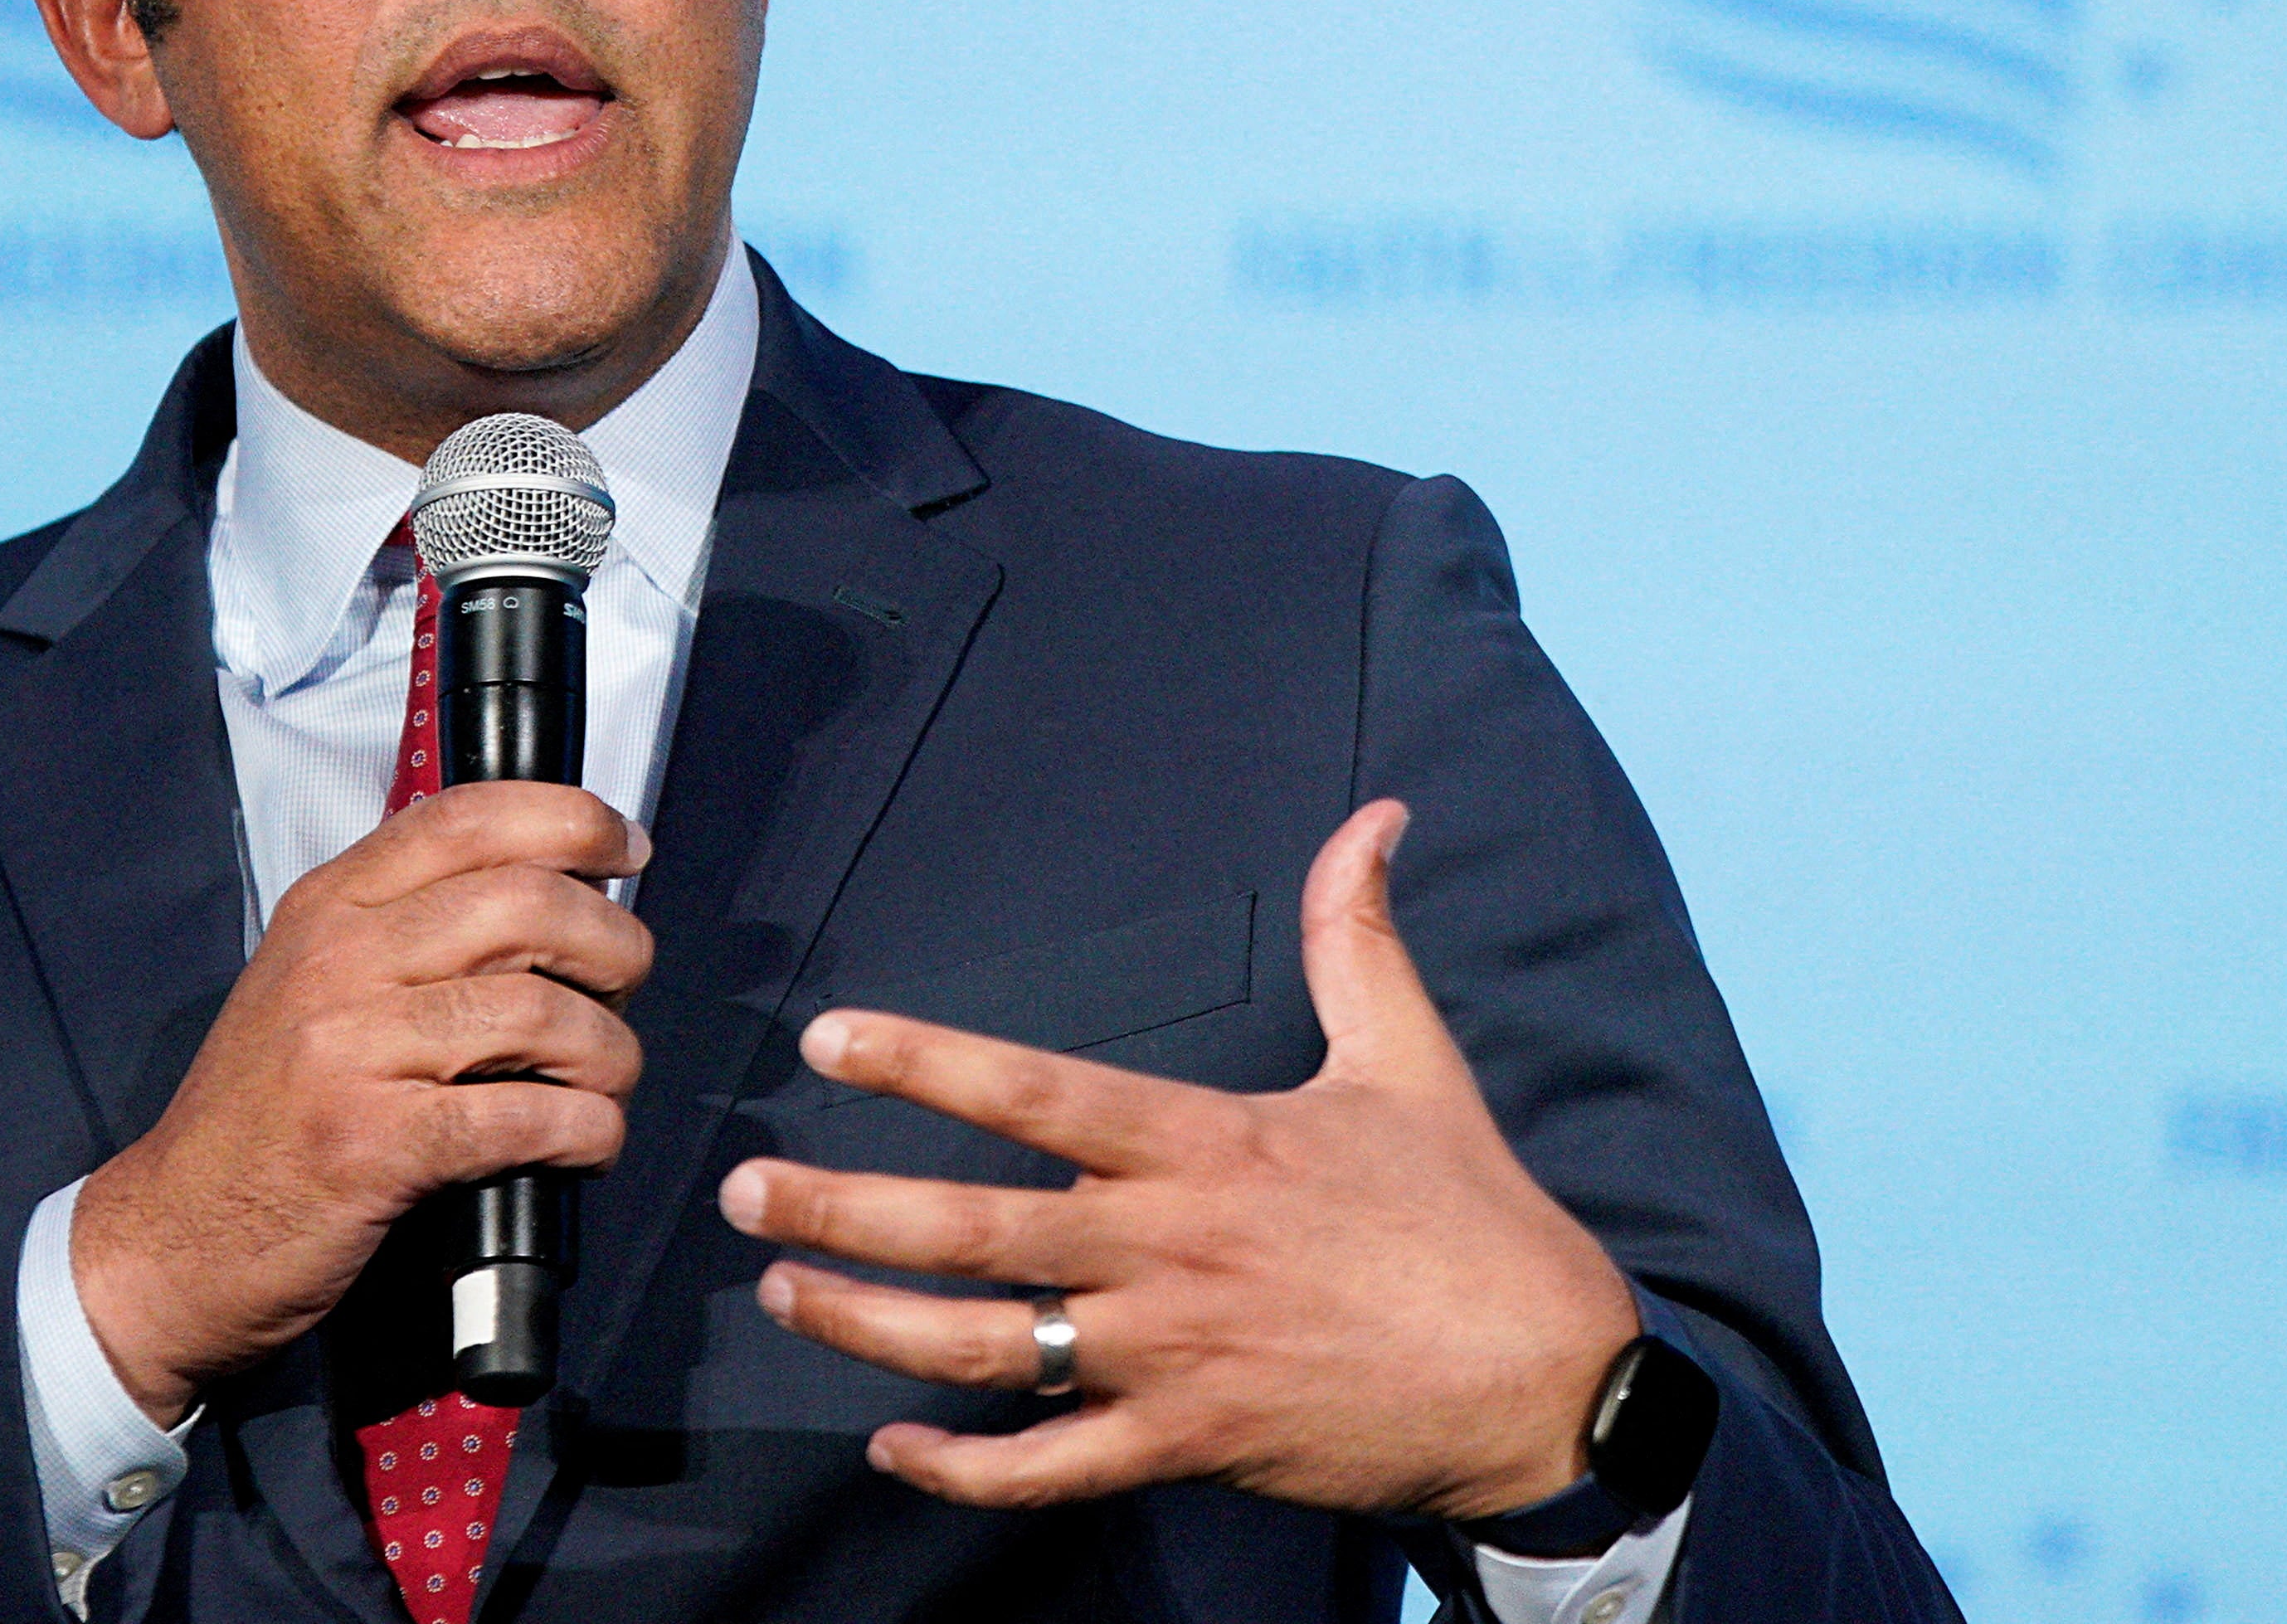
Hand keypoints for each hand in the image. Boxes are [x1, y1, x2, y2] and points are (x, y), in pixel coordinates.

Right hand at [69, 781, 652, 1422]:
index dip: (572, 820)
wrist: (169, 1241)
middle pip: (528, 903)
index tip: (625, 850)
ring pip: (540, 1011)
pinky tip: (587, 1141)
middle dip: (615, 945)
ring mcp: (350, 1050)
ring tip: (607, 1085)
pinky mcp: (372, 1143)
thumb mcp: (313, 986)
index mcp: (329, 908)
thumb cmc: (262, 1119)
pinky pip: (522, 1115)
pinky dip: (584, 1129)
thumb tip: (555, 898)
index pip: (467, 815)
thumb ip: (409, 930)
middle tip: (625, 989)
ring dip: (610, 1053)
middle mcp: (338, 961)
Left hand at [719, 800, 1641, 1519]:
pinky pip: (1045, 1469)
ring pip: (981, 1346)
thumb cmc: (1472, 1218)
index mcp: (1211, 1147)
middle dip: (842, 1203)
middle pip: (971, 1227)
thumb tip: (1375, 817)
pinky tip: (891, 1444)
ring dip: (865, 1323)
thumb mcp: (1411, 1060)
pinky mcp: (1189, 1447)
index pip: (1039, 1094)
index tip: (833, 1036)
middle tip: (744, 1184)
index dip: (927, 1062)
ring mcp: (1170, 1357)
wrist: (1542, 1381)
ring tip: (784, 1287)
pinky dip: (957, 1466)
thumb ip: (1359, 937)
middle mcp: (1170, 1250)